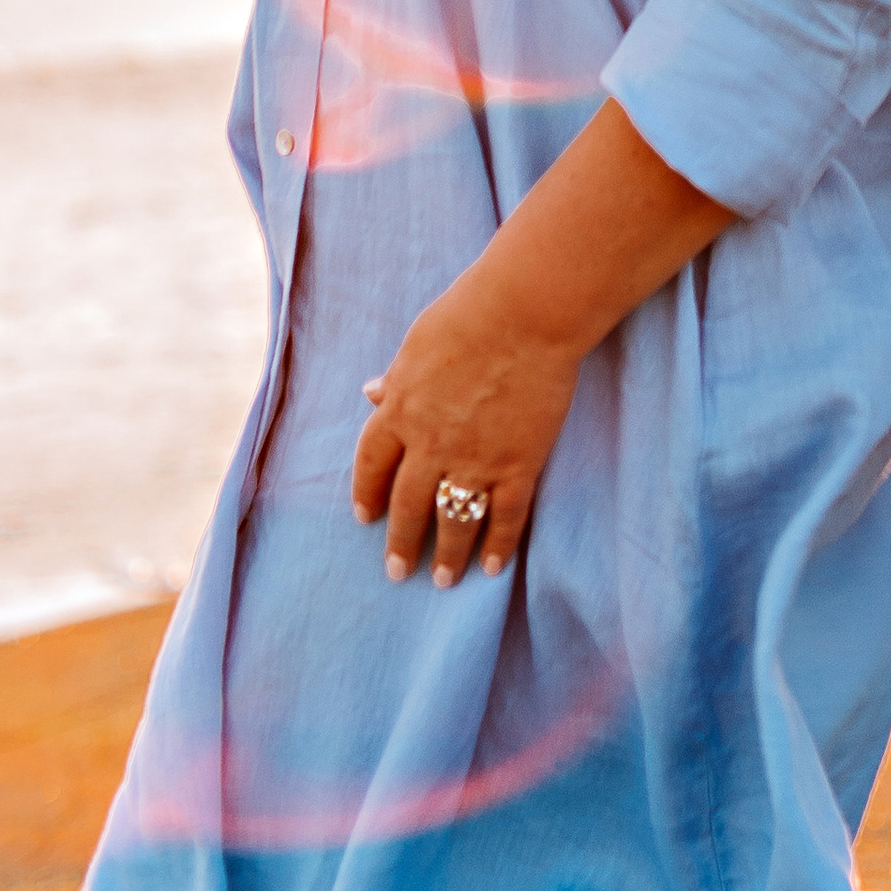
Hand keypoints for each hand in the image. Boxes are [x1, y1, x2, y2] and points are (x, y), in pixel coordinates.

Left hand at [351, 244, 582, 584]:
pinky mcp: (517, 463)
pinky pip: (504, 516)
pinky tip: (492, 567)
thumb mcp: (418, 341)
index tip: (366, 517)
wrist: (525, 311)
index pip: (372, 465)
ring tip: (444, 580)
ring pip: (453, 521)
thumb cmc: (469, 312)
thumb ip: (397, 377)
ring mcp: (474, 459)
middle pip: (408, 505)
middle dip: (401, 543)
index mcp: (400, 410)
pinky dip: (498, 544)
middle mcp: (430, 444)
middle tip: (398, 571)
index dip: (367, 494)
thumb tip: (371, 392)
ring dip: (447, 555)